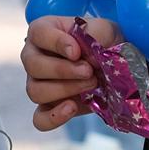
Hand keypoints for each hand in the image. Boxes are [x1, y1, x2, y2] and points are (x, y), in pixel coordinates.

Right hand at [22, 13, 121, 130]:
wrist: (114, 63)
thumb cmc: (103, 40)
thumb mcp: (102, 30)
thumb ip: (91, 35)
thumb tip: (79, 57)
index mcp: (43, 31)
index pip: (39, 33)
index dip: (56, 42)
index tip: (77, 51)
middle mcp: (33, 56)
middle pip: (33, 65)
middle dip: (63, 70)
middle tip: (89, 71)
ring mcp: (37, 83)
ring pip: (35, 91)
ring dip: (65, 89)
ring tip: (90, 84)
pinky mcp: (48, 107)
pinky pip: (39, 119)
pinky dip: (54, 117)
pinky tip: (72, 108)